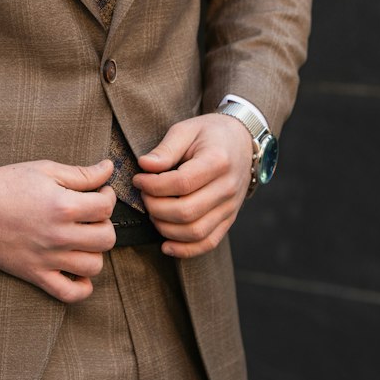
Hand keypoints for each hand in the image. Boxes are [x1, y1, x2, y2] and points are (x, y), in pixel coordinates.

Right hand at [0, 159, 116, 303]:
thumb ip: (81, 173)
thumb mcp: (46, 170)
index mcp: (63, 205)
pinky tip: (79, 271)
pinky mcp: (35, 274)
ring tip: (83, 239)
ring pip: (94, 266)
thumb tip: (109, 168)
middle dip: (104, 224)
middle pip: (106, 239)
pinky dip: (81, 288)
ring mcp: (48, 258)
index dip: (108, 197)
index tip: (100, 193)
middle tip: (92, 216)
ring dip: (94, 252)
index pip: (106, 207)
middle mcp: (59, 235)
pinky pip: (69, 294)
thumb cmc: (8, 183)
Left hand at [133, 114, 252, 258]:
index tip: (138, 179)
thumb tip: (144, 165)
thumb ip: (166, 148)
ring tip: (152, 212)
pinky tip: (166, 246)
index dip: (153, 185)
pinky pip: (208, 242)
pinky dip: (186, 250)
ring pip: (195, 232)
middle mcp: (227, 188)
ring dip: (165, 228)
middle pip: (186, 211)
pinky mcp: (229, 219)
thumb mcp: (186, 129)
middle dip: (155, 207)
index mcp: (217, 161)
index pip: (181, 183)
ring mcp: (230, 207)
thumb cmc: (210, 133)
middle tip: (143, 195)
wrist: (241, 141)